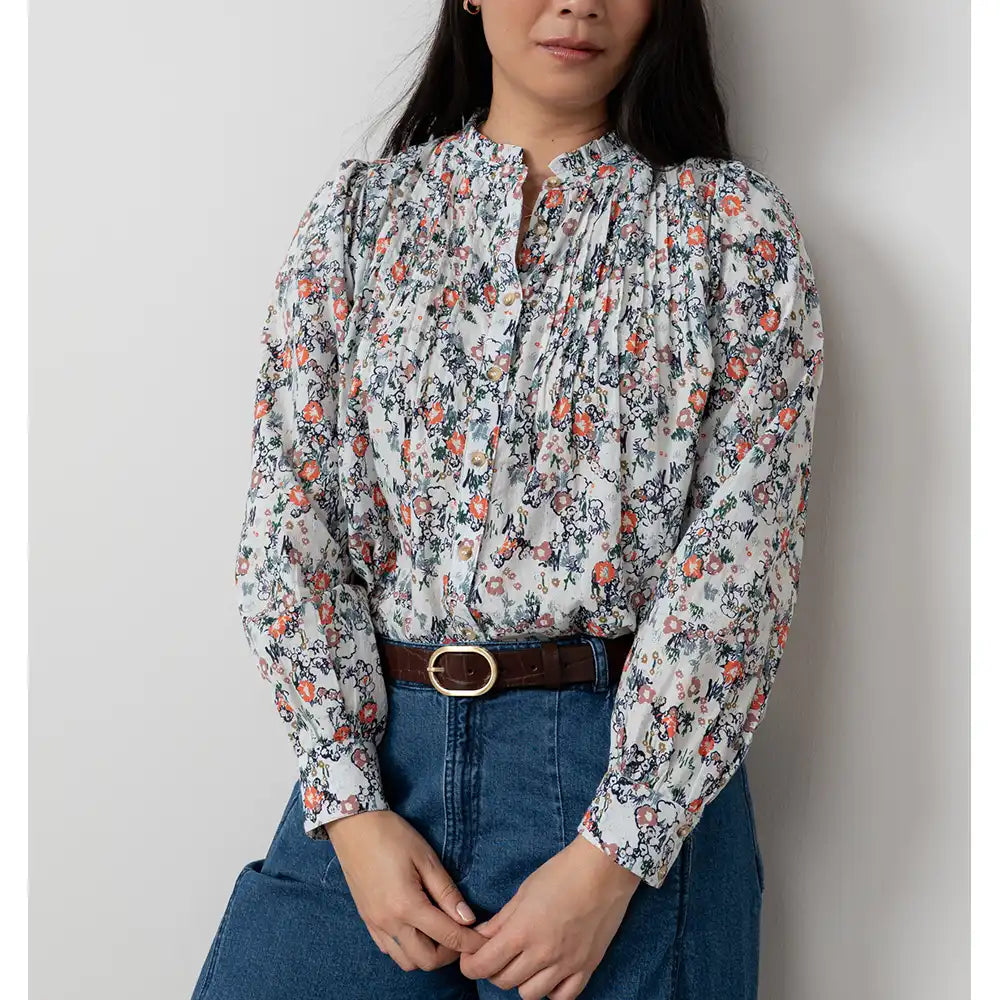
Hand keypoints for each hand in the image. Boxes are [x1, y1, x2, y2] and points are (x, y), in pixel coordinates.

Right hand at [325, 809, 489, 971]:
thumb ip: (447, 892)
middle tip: (461, 934)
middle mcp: (389, 922)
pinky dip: (407, 949)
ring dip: (427, 955)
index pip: (447, 937)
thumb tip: (468, 919)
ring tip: (440, 932)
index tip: (484, 941)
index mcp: (407, 905)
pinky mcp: (367, 921)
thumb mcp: (426, 858)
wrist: (354, 826)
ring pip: (406, 961)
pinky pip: (389, 950)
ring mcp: (375, 924)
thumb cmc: (393, 836)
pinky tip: (417, 929)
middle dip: (449, 954)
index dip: (469, 943)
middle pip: (426, 961)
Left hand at [458, 833, 640, 998]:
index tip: (470, 959)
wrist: (603, 870)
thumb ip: (499, 921)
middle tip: (498, 953)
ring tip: (525, 962)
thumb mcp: (523, 892)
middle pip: (503, 981)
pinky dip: (550, 990)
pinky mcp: (586, 968)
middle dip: (493, 970)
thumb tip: (478, 939)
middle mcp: (542, 953)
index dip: (470, 966)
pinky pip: (562, 997)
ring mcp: (566, 964)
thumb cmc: (560, 873)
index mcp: (522, 931)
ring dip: (521, 981)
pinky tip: (548, 973)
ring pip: (529, 994)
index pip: (484, 966)